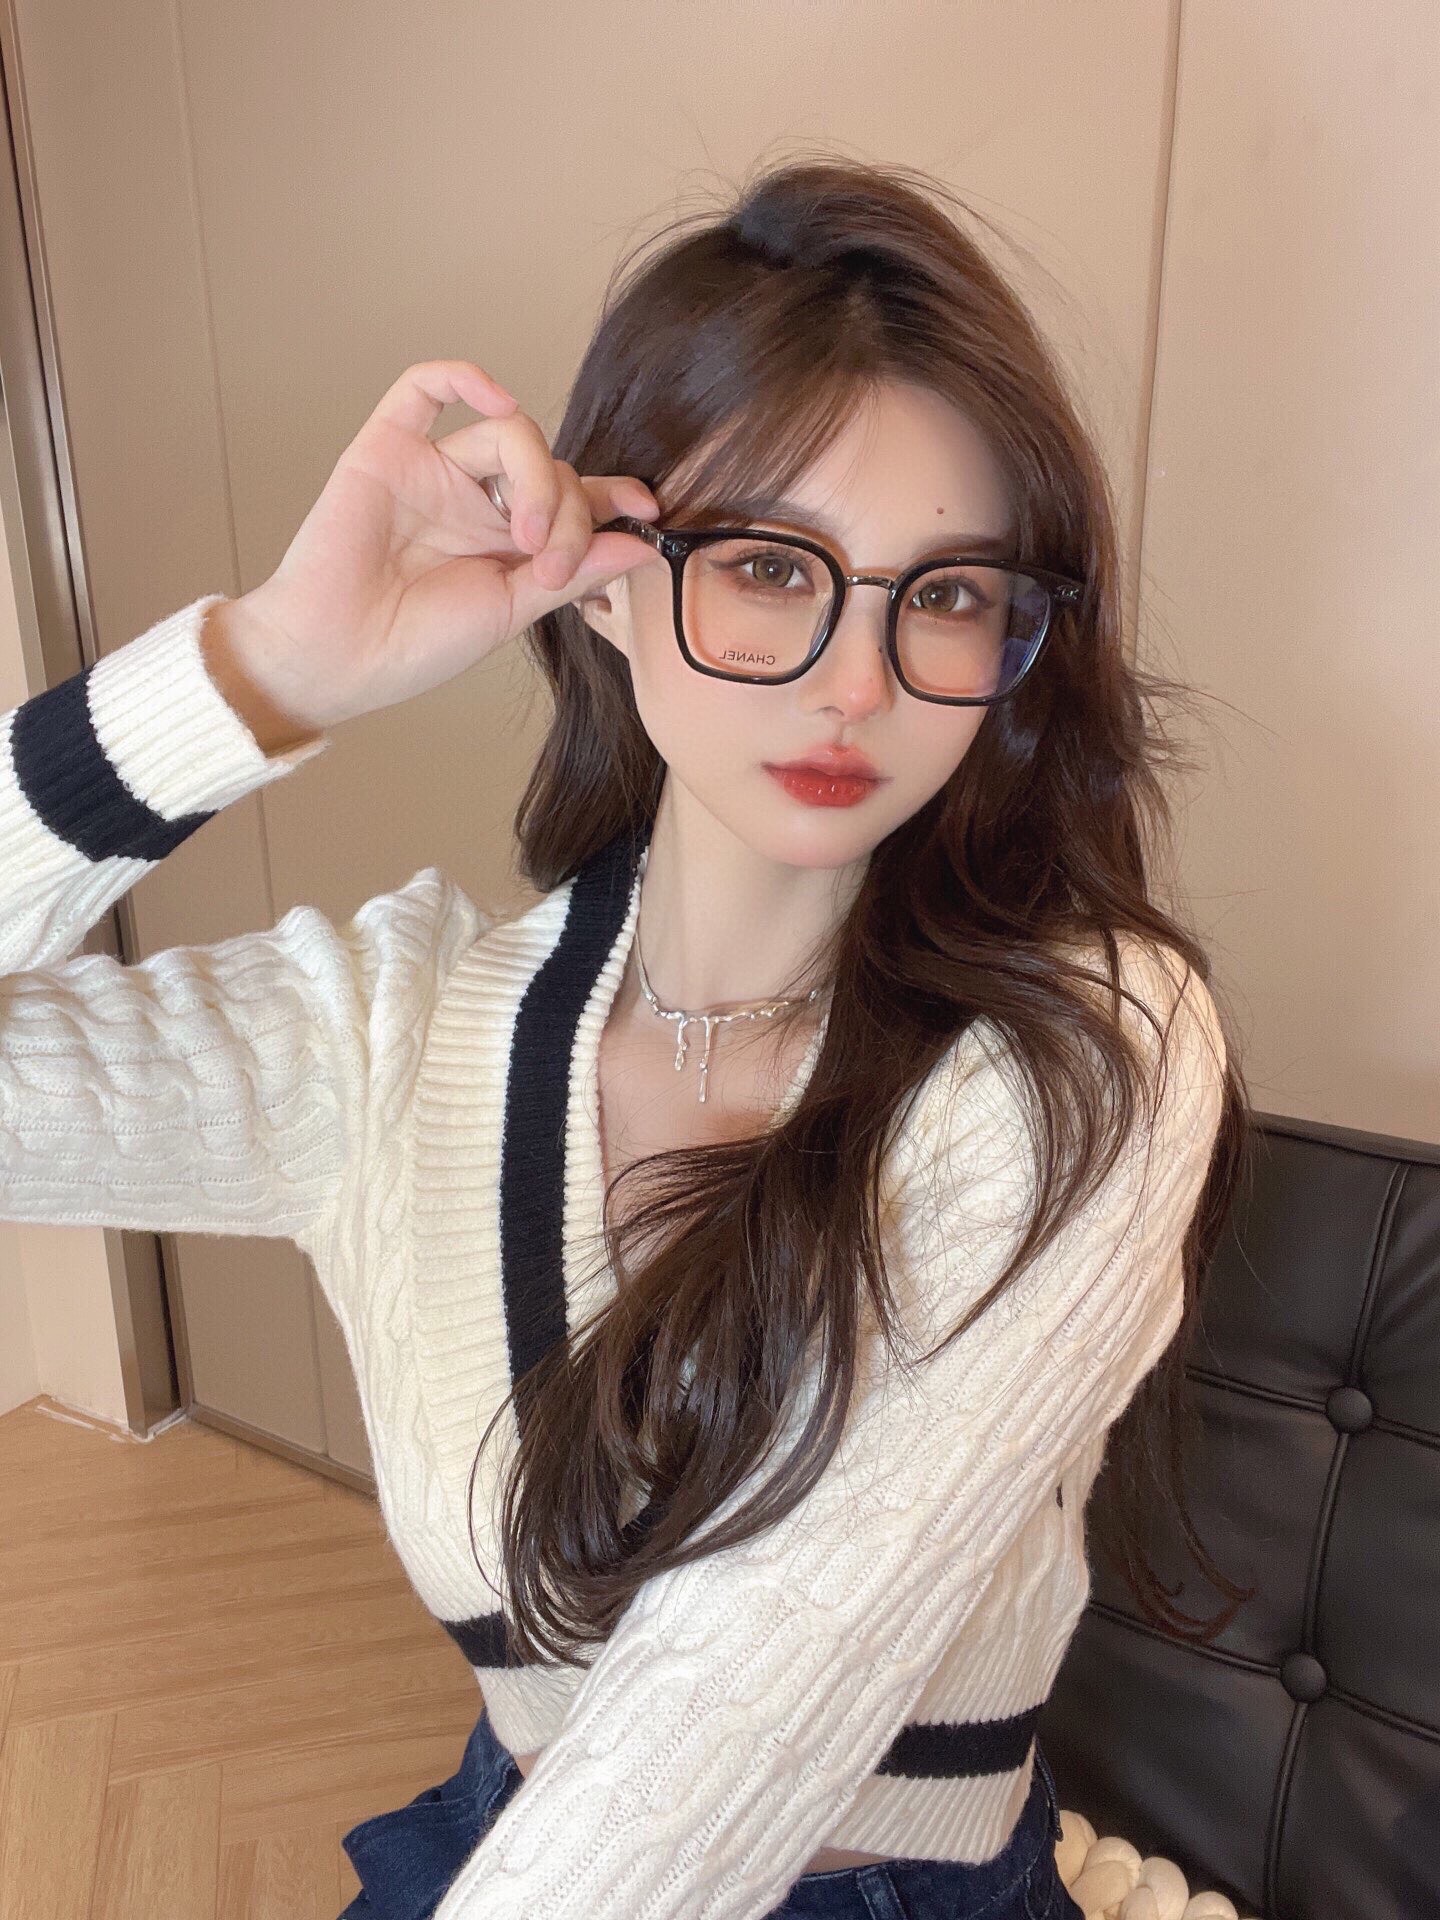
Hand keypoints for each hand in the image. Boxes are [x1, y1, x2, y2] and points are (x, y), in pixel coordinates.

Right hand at [204, 359, 660, 735]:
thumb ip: (573, 572)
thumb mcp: (510, 611)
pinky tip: (497, 399)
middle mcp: (475, 500)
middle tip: (549, 565)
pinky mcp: (387, 450)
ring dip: (534, 478)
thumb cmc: (414, 645)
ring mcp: (433, 472)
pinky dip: (464, 378)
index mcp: (506, 542)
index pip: (570, 498)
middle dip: (567, 513)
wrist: (338, 656)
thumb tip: (642, 544)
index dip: (612, 495)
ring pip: (509, 433)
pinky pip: (423, 389)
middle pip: (550, 467)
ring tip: (522, 539)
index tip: (649, 510)